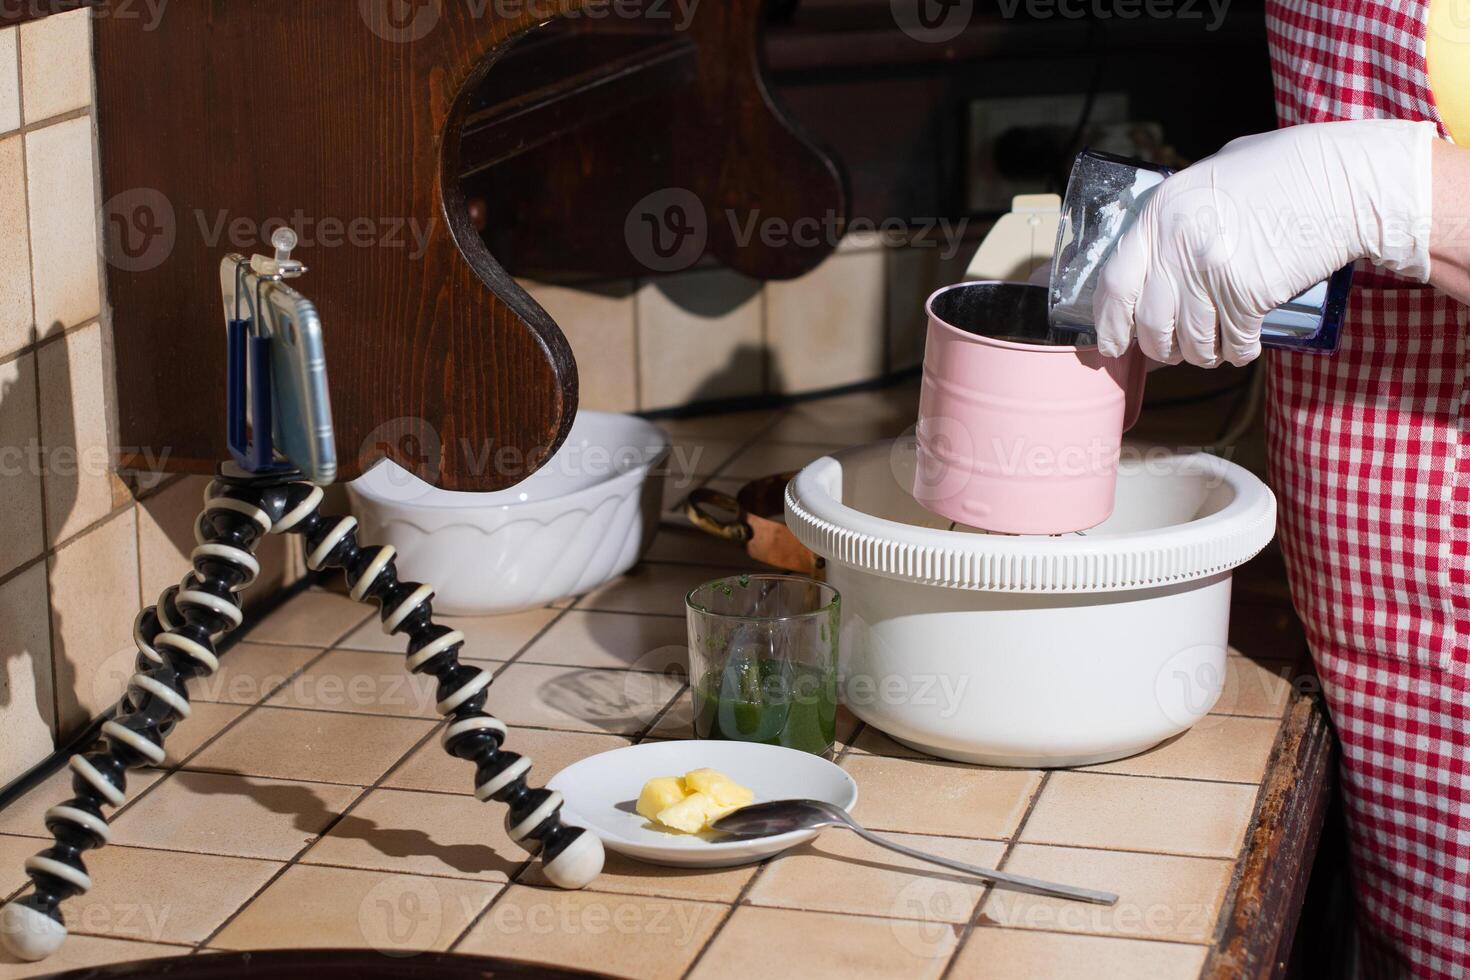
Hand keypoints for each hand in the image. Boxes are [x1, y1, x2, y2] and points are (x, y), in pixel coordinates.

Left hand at [1093, 119, 1436, 365]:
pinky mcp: (1248, 293)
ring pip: (1190, 341)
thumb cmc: (1283, 173)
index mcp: (1160, 211)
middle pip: (1150, 322)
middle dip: (1159, 348)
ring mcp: (1211, 270)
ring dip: (1201, 355)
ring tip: (1212, 349)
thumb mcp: (1212, 177)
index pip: (1115, 282)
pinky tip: (1242, 346)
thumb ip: (1176, 217)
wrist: (1345, 180)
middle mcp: (1177, 242)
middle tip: (1172, 352)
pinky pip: (1231, 343)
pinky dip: (1237, 352)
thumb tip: (1150, 263)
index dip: (1110, 323)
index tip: (1111, 344)